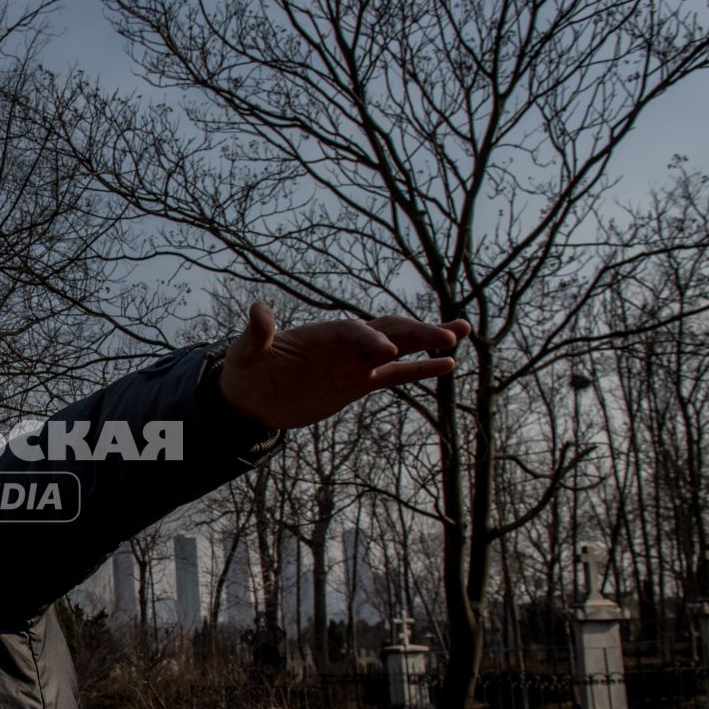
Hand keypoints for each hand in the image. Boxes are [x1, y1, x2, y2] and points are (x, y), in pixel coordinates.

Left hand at [218, 304, 470, 429]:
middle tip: (447, 336)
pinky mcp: (361, 382)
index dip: (369, 338)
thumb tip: (258, 310)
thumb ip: (257, 333)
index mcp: (322, 334)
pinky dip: (421, 370)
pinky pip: (397, 374)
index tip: (387, 352)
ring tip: (461, 332)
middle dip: (416, 333)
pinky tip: (448, 365)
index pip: (353, 331)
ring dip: (429, 341)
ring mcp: (356, 362)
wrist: (251, 397)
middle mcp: (345, 344)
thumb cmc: (246, 369)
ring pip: (401, 348)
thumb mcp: (246, 352)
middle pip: (387, 332)